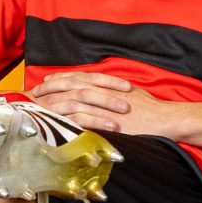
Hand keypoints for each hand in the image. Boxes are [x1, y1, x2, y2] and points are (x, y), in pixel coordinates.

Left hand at [26, 71, 184, 137]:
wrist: (165, 119)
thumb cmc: (150, 108)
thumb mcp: (128, 93)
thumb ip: (112, 90)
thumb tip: (101, 89)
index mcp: (107, 85)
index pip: (79, 77)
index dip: (62, 77)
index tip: (48, 78)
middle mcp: (102, 93)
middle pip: (71, 86)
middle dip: (52, 88)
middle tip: (36, 90)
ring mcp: (103, 107)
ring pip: (73, 102)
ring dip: (54, 104)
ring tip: (40, 108)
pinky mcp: (106, 123)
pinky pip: (82, 122)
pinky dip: (67, 122)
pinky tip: (54, 125)